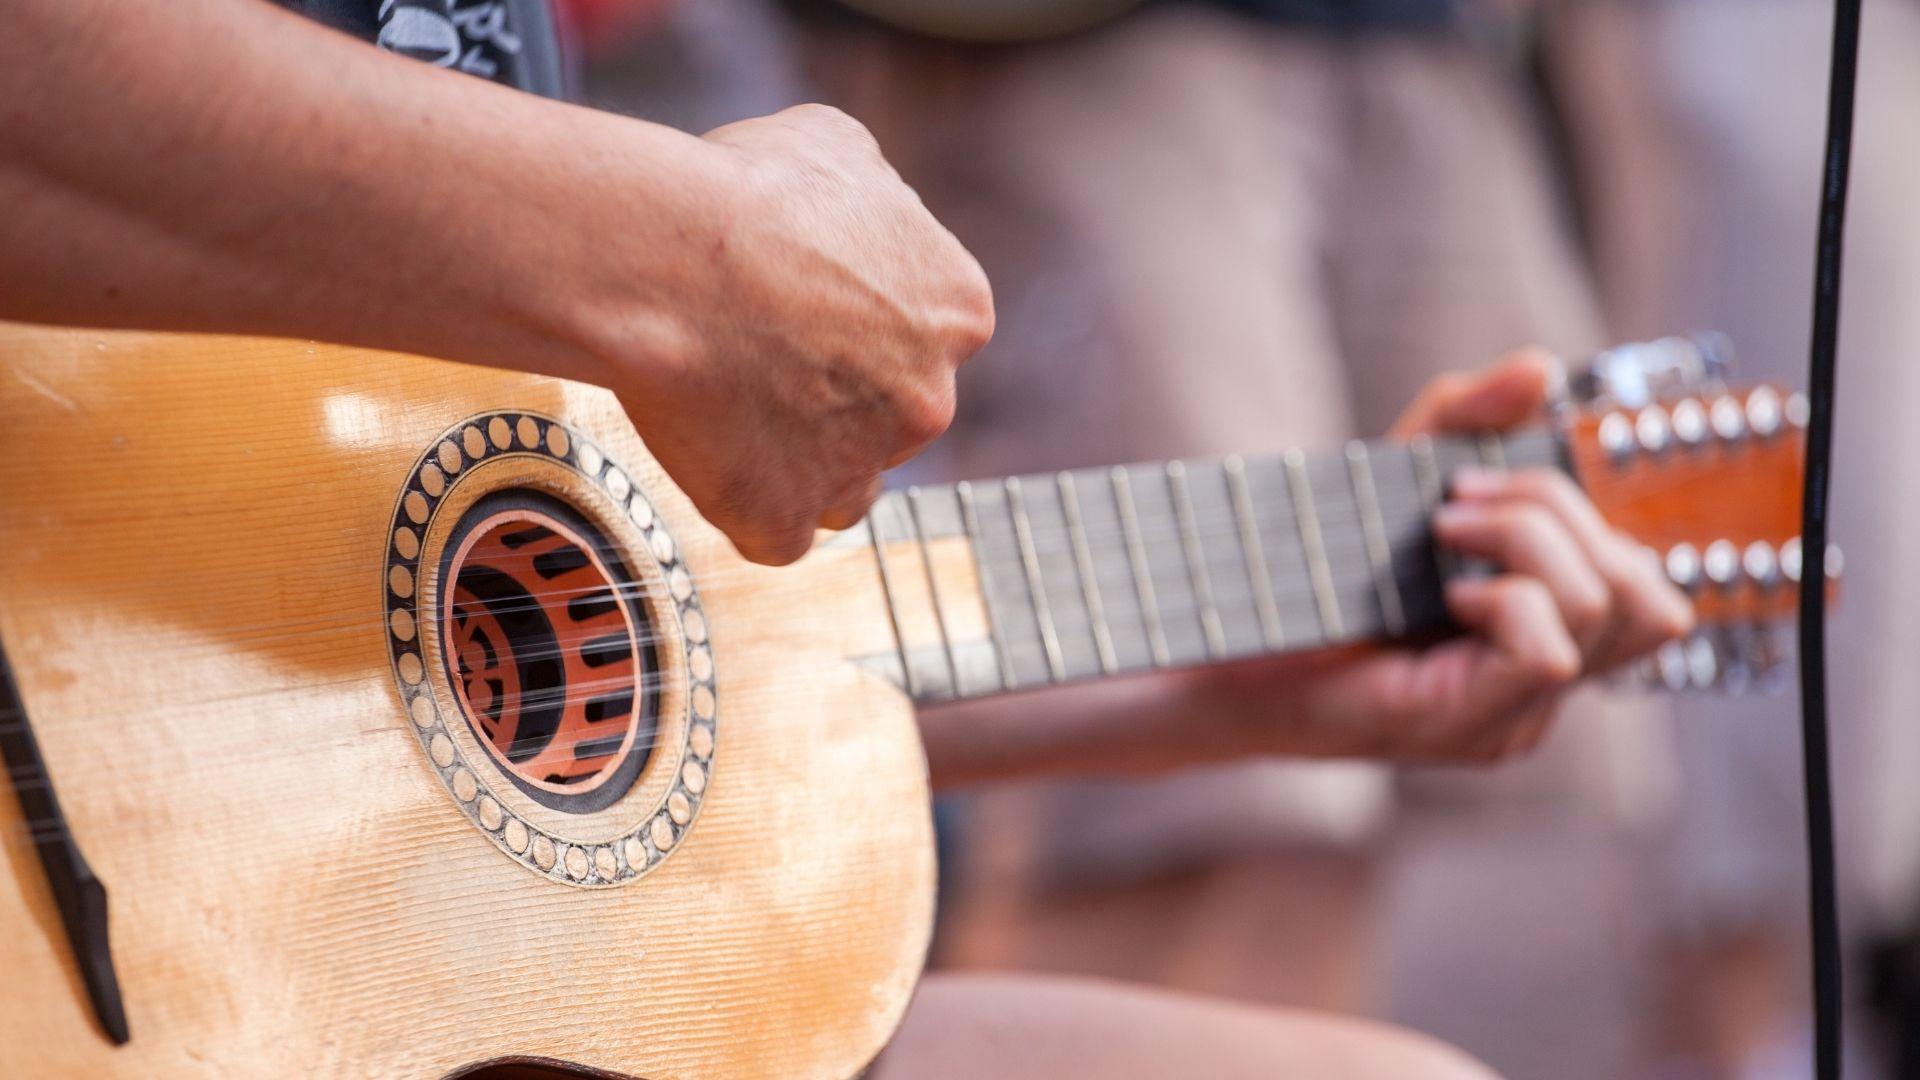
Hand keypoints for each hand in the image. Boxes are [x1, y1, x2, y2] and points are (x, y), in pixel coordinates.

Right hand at [605, 105, 993, 564]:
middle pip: (890, 413)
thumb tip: (863, 214)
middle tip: (753, 354)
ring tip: (730, 411)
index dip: (858, 325)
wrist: (669, 261)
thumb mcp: (833, 147)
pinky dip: (744, 502)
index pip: (922, 335)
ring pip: (844, 483)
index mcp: (959, 310)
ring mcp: (863, 467)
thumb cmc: (745, 191)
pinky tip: (707, 454)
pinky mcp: (787, 517)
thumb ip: (873, 199)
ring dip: (801, 460)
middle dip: (833, 394)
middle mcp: (932, 399)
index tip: (801, 311)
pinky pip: (777, 531)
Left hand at [1193, 350, 1693, 763]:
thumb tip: (1538, 369)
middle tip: (1454, 509)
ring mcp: (1510, 722)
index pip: (1649, 597)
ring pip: (1603, 613)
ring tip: (1441, 541)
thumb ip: (1463, 420)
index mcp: (1540, 645)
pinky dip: (1503, 596)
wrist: (1210, 650)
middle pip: (1645, 600)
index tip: (1471, 488)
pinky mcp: (1464, 729)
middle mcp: (1538, 697)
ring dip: (1528, 542)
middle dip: (1558, 516)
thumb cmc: (1301, 577)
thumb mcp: (1392, 481)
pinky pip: (1547, 652)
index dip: (1583, 519)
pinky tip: (1442, 594)